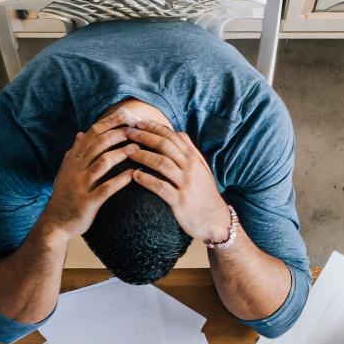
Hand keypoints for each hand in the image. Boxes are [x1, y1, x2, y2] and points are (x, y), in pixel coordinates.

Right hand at [40, 110, 138, 240]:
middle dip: (118, 134)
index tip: (125, 116)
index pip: (92, 134)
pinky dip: (120, 180)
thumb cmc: (65, 196)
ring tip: (137, 148)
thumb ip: (74, 152)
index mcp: (74, 159)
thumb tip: (80, 133)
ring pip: (102, 162)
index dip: (109, 123)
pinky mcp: (87, 201)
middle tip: (135, 129)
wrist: (55, 222)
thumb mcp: (66, 170)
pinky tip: (133, 175)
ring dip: (121, 153)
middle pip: (99, 144)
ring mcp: (81, 184)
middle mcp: (77, 168)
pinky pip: (106, 188)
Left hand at [125, 121, 231, 241]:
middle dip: (145, 137)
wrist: (216, 221)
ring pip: (162, 163)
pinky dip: (147, 180)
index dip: (154, 128)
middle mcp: (191, 168)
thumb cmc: (205, 194)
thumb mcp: (202, 168)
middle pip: (165, 146)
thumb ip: (190, 150)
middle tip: (128, 133)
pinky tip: (135, 176)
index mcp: (194, 158)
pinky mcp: (180, 200)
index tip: (139, 123)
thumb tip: (179, 132)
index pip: (172, 136)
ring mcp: (186, 184)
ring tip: (128, 152)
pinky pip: (161, 187)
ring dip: (143, 156)